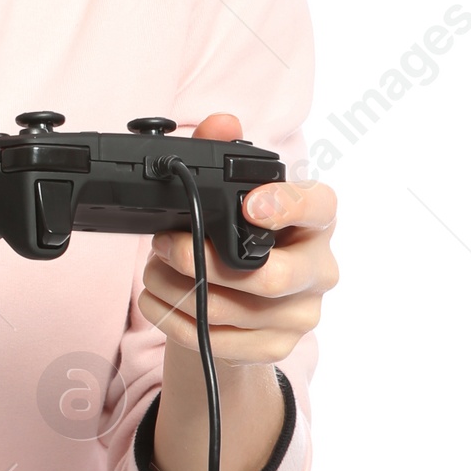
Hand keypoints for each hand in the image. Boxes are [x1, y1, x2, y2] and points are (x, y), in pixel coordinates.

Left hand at [137, 111, 338, 364]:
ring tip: (151, 270)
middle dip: (203, 260)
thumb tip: (220, 123)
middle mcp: (319, 268)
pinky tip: (157, 301)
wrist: (244, 307)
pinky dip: (177, 320)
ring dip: (178, 289)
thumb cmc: (240, 239)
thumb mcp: (230, 196)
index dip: (287, 205)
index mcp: (315, 221)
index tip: (249, 205)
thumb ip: (222, 153)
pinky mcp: (277, 346)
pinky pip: (219, 340)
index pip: (319, 207)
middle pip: (271, 277)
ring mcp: (302, 313)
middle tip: (165, 244)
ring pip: (236, 310)